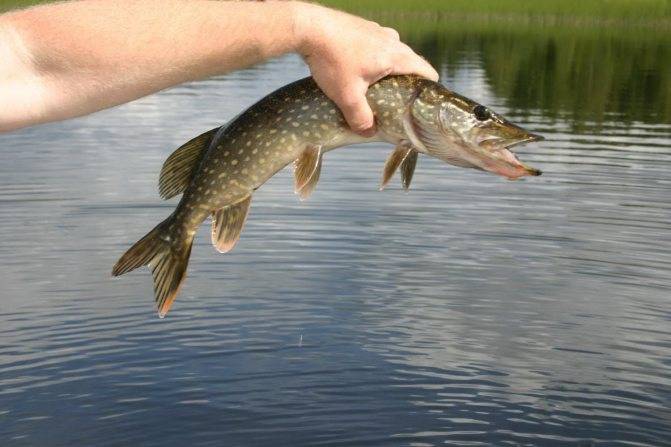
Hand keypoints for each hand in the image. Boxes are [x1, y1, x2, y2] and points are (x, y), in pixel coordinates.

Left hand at [292, 2, 437, 136]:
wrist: (308, 28)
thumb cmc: (331, 61)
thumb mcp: (347, 96)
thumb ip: (360, 118)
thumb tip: (369, 132)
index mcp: (394, 56)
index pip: (424, 70)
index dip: (428, 87)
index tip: (426, 101)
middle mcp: (390, 39)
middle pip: (409, 61)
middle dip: (408, 80)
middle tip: (401, 99)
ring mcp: (376, 30)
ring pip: (392, 52)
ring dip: (390, 69)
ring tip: (380, 86)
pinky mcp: (362, 27)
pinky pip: (377, 45)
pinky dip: (375, 58)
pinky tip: (361, 70)